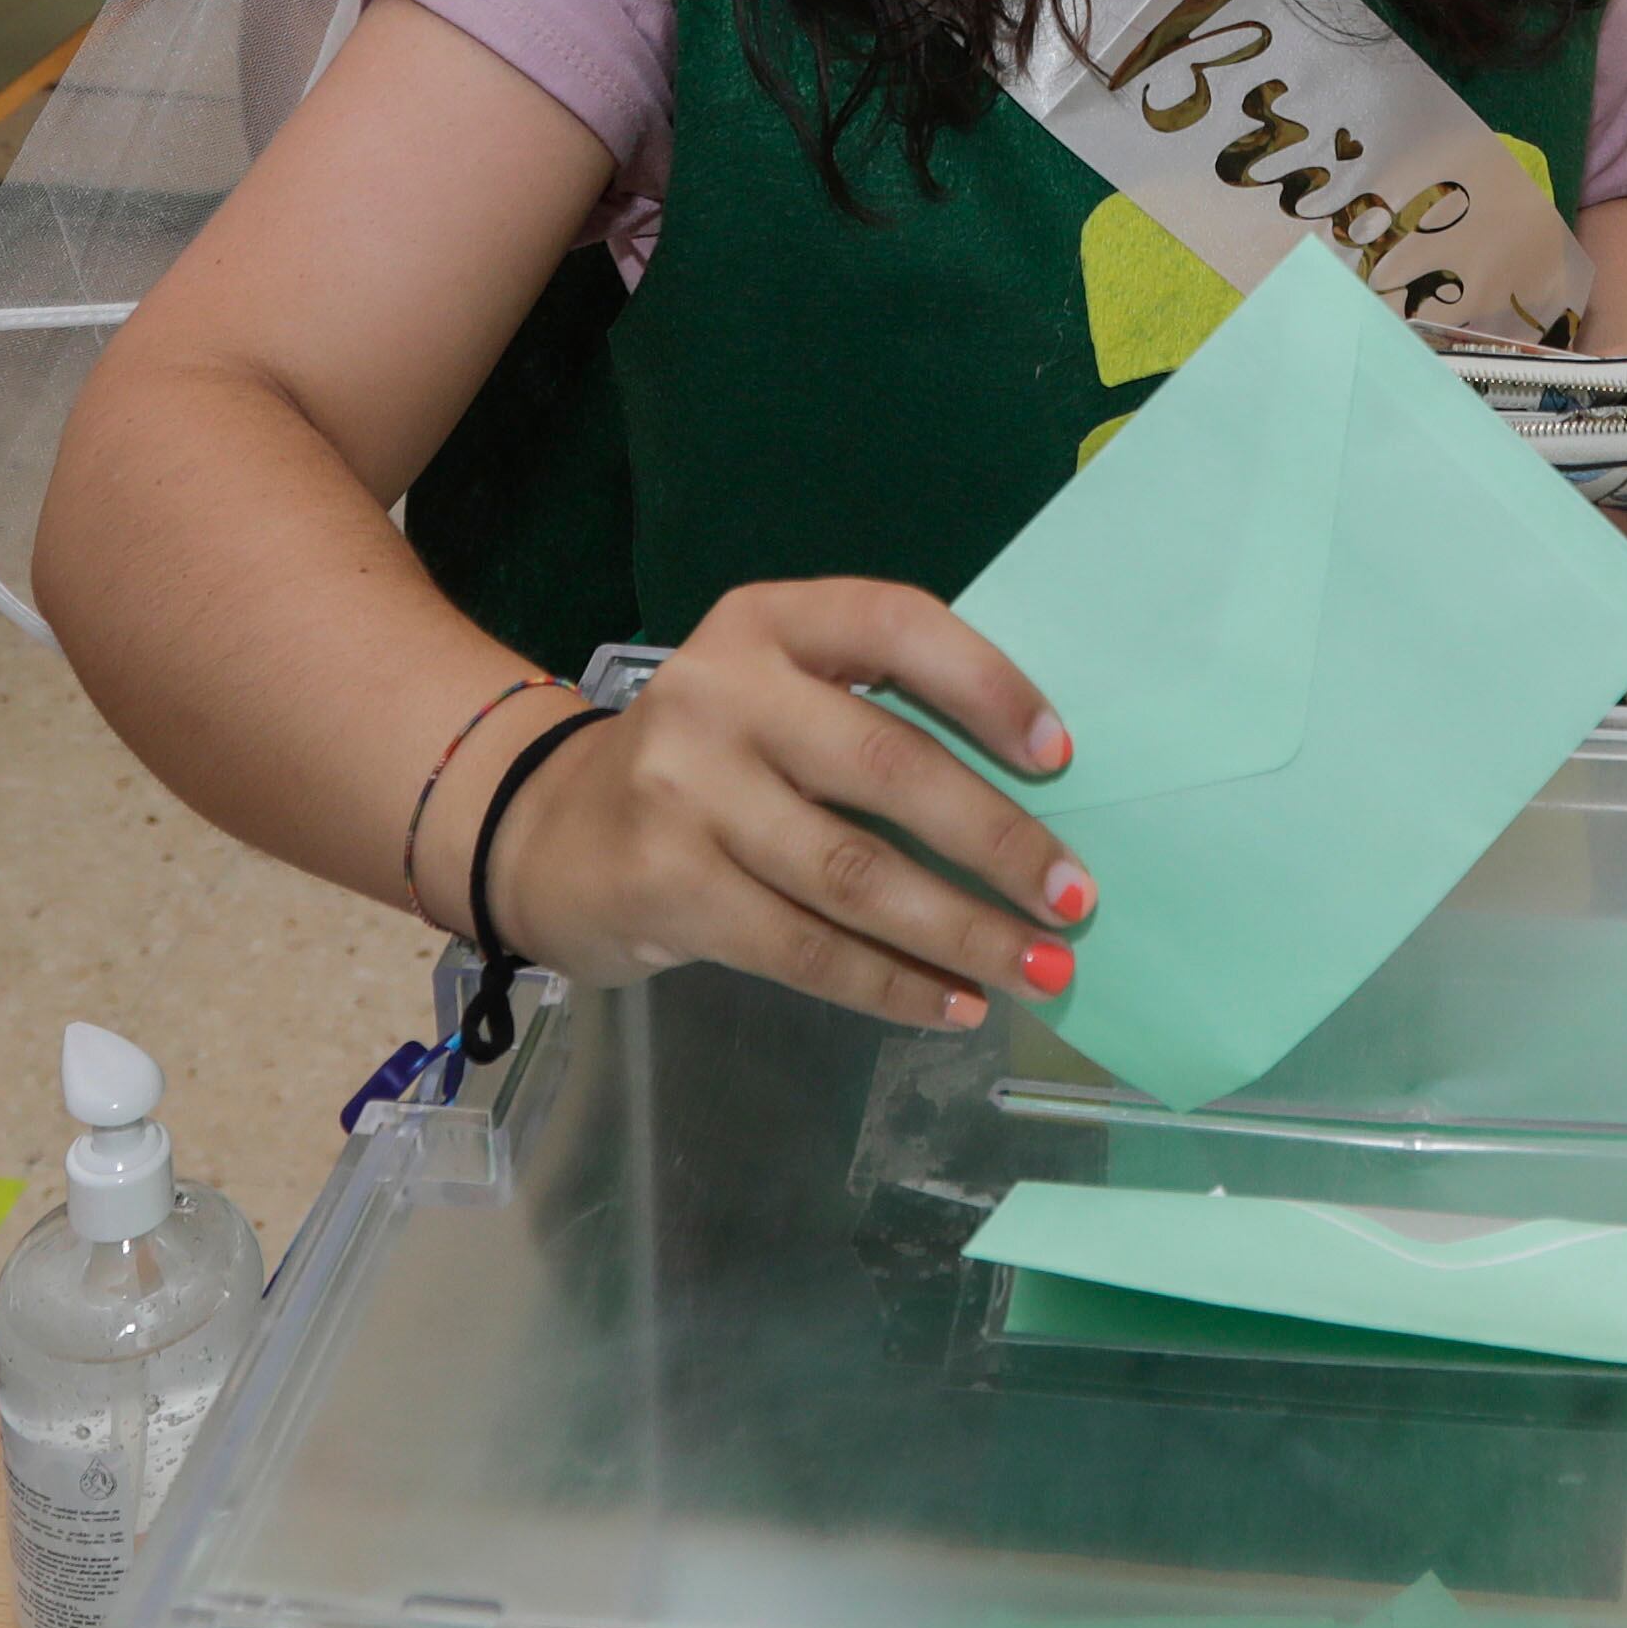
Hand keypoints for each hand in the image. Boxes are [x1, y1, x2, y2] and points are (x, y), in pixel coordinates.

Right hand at [479, 578, 1089, 1029]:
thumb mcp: (778, 692)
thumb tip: (1038, 800)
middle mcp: (722, 693)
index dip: (987, 685)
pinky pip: (807, 948)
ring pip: (855, 874)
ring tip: (1038, 971)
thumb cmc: (715, 760)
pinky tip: (954, 1006)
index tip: (1061, 756)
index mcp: (768, 621)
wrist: (552, 830)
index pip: (896, 625)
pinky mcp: (668, 887)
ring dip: (962, 932)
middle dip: (997, 841)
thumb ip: (876, 711)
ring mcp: (684, 791)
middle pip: (888, 765)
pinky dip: (893, 984)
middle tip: (1074, 899)